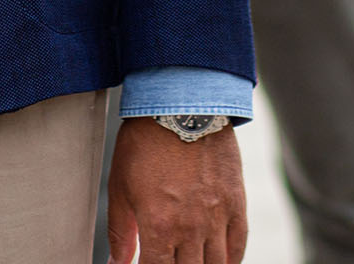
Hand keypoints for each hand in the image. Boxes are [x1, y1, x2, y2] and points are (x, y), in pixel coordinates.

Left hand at [106, 118, 247, 263]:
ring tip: (189, 261)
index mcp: (158, 226)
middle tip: (167, 259)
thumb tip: (115, 262)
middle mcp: (191, 228)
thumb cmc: (145, 142)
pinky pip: (238, 245)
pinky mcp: (236, 203)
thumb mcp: (121, 187)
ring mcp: (217, 217)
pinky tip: (218, 262)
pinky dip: (229, 260)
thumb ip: (120, 231)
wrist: (182, 105)